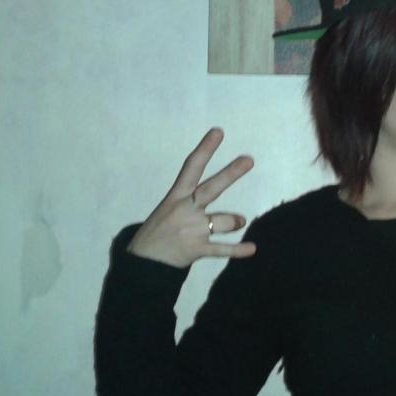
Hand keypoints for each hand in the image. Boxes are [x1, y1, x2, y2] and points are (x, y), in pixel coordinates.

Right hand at [127, 128, 256, 267]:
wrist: (143, 263)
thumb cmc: (157, 232)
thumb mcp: (167, 209)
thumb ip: (190, 201)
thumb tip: (213, 193)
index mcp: (176, 196)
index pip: (191, 167)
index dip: (205, 149)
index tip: (218, 132)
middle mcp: (185, 210)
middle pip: (211, 188)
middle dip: (231, 174)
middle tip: (249, 160)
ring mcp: (192, 229)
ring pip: (222, 221)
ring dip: (234, 221)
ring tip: (241, 220)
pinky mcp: (197, 249)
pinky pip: (222, 249)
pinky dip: (238, 250)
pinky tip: (252, 248)